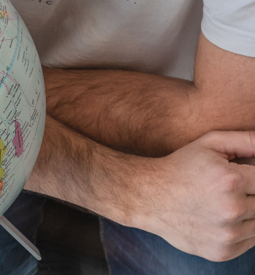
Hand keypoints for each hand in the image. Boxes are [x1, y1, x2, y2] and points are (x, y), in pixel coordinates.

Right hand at [134, 131, 254, 261]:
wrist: (147, 197)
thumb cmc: (180, 167)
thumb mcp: (210, 143)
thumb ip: (247, 140)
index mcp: (231, 181)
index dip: (250, 177)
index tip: (234, 178)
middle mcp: (231, 210)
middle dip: (249, 194)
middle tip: (225, 190)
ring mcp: (226, 234)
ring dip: (248, 213)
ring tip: (221, 203)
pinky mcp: (222, 252)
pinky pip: (249, 242)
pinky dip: (240, 230)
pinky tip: (219, 219)